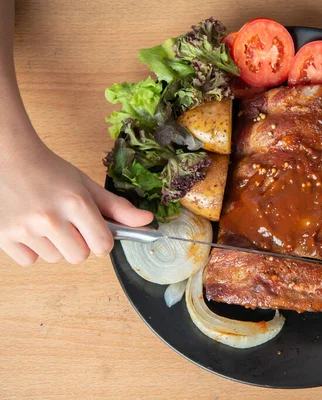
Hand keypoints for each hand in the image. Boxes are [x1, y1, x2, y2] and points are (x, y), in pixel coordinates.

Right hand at [0, 132, 153, 265]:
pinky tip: (31, 229)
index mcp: (76, 203)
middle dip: (79, 245)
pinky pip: (30, 261)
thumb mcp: (86, 185)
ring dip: (55, 246)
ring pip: (55, 259)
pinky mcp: (4, 236)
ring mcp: (25, 229)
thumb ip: (117, 207)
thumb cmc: (50, 171)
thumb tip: (147, 221)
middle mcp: (50, 218)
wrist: (9, 157)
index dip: (102, 242)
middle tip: (69, 224)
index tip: (95, 232)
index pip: (102, 246)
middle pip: (79, 257)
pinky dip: (32, 250)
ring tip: (47, 222)